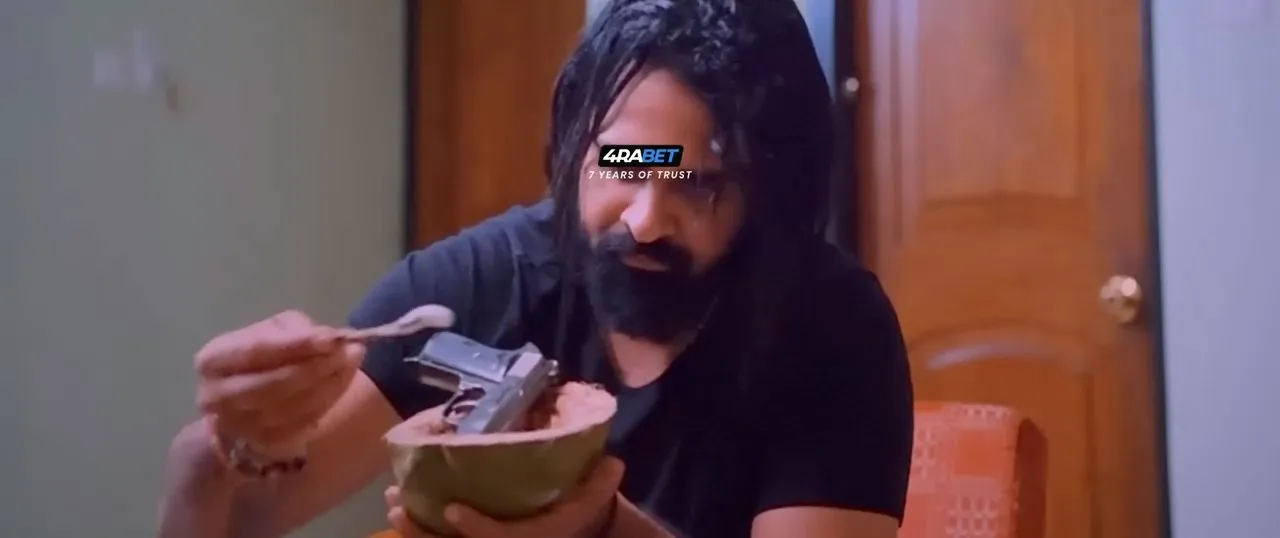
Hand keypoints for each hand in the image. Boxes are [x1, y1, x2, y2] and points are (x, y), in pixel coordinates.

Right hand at [194, 310, 361, 451]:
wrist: (251, 398)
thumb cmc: (264, 356)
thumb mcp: (274, 331)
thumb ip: (297, 331)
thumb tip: (329, 339)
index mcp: (213, 360)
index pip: (255, 351)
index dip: (295, 345)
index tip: (331, 338)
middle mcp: (216, 397)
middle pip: (272, 385)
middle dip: (315, 367)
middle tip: (349, 350)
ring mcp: (238, 426)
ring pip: (290, 408)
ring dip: (327, 384)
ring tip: (351, 361)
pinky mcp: (262, 445)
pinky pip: (301, 424)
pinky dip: (327, 401)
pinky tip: (341, 381)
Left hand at [385, 456, 625, 537]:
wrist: (577, 530)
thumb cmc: (580, 504)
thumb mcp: (594, 494)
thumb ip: (601, 483)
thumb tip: (614, 464)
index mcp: (534, 537)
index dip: (477, 530)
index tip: (451, 510)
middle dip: (425, 536)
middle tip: (398, 509)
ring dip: (416, 532)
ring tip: (393, 507)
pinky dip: (422, 530)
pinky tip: (401, 511)